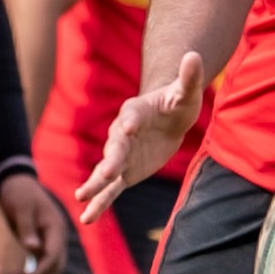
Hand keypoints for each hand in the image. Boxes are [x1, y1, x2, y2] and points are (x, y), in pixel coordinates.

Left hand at [0, 172, 68, 273]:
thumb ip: (26, 228)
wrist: (15, 181)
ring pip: (51, 268)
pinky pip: (43, 263)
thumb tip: (33, 249)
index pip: (52, 257)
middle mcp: (57, 236)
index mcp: (55, 227)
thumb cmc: (16, 193)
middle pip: (56, 267)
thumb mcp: (19, 208)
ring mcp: (52, 239)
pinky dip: (34, 273)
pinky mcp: (43, 242)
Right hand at [76, 53, 205, 222]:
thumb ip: (188, 77)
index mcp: (135, 112)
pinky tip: (87, 218)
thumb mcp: (186, 92)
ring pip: (106, 171)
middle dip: (111, 159)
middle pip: (114, 147)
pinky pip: (111, 190)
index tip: (128, 127)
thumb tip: (194, 55)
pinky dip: (100, 203)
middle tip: (108, 171)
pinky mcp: (125, 173)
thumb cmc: (177, 103)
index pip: (131, 115)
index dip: (130, 121)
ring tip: (81, 197)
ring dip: (95, 184)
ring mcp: (121, 156)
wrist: (168, 119)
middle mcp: (121, 134)